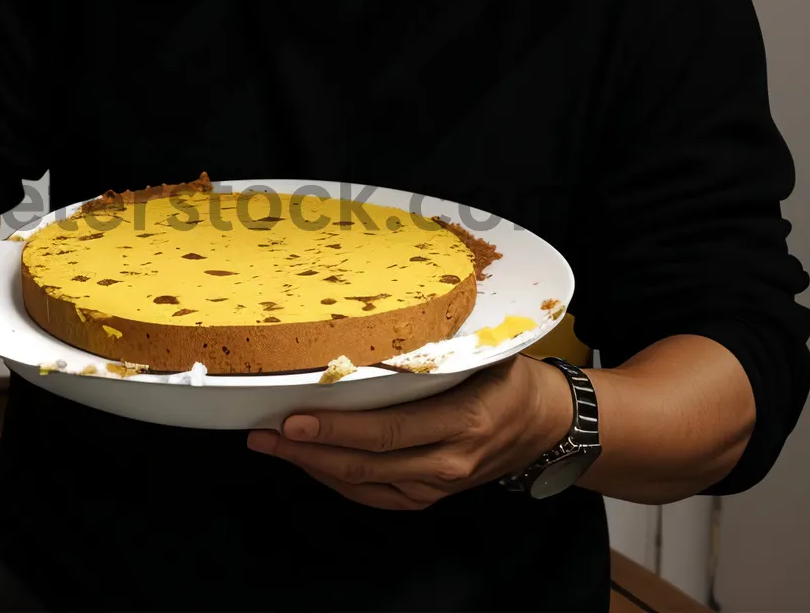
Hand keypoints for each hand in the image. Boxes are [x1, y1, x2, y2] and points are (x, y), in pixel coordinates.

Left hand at [245, 355, 573, 509]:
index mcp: (462, 421)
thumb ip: (437, 345)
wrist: (546, 425)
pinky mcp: (429, 496)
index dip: (337, 428)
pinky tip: (309, 462)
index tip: (293, 417)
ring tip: (271, 446)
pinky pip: (375, 495)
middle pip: (366, 463)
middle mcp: (448, 462)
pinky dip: (338, 480)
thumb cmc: (508, 378)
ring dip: (313, 467)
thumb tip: (381, 312)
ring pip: (364, 484)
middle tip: (264, 433)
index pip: (388, 431)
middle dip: (308, 451)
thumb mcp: (483, 352)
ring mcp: (438, 486)